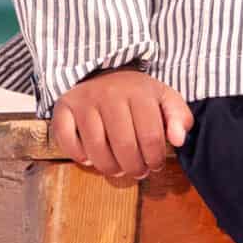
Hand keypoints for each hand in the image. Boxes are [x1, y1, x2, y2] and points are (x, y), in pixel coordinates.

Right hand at [50, 66, 193, 185]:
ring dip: (108, 167)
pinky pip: (66, 139)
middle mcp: (110, 93)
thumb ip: (179, 117)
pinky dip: (77, 155)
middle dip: (134, 167)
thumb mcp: (164, 99)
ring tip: (117, 170)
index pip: (151, 136)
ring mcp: (85, 100)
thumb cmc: (136, 94)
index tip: (155, 166)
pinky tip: (89, 159)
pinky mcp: (63, 106)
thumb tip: (178, 140)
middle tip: (137, 172)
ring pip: (96, 147)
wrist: (102, 70)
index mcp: (139, 91)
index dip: (155, 159)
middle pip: (124, 145)